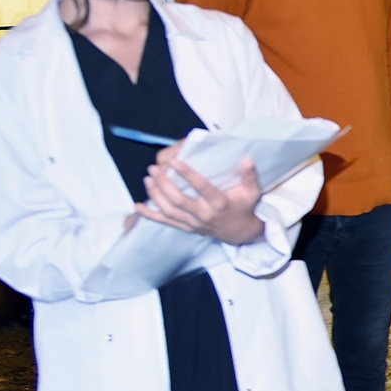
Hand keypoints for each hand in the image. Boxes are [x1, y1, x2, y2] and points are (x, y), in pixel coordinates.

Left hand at [139, 149, 264, 243]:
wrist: (241, 232)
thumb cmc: (244, 208)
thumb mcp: (252, 192)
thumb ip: (249, 175)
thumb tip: (247, 158)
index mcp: (219, 204)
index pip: (202, 188)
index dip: (188, 175)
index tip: (176, 161)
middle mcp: (204, 215)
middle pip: (179, 200)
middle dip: (164, 184)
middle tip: (154, 169)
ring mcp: (194, 223)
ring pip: (169, 211)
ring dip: (156, 196)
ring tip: (148, 179)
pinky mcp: (187, 227)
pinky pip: (166, 222)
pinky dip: (151, 215)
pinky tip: (139, 206)